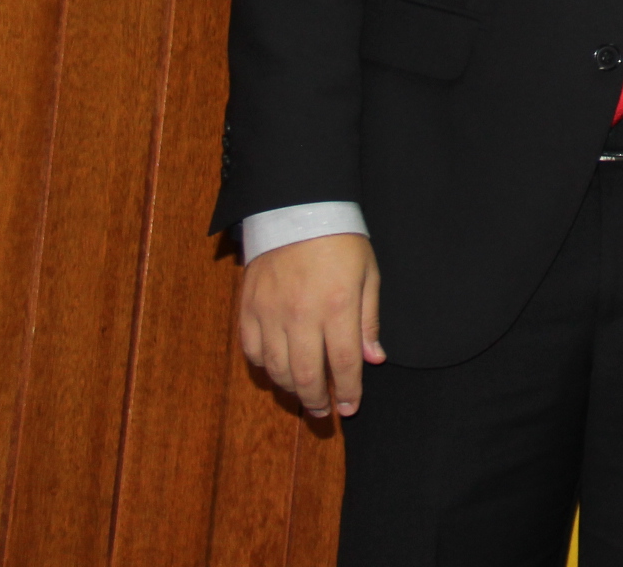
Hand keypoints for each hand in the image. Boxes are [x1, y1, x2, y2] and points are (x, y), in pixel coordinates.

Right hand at [238, 232, 382, 417]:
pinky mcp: (248, 308)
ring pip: (277, 370)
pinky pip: (252, 351)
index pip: (343, 364)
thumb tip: (374, 359)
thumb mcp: (368, 275)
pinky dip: (265, 367)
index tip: (350, 408)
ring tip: (305, 394)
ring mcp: (270, 313)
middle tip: (325, 412)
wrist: (297, 209)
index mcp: (337, 307)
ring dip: (292, 389)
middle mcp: (301, 316)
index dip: (347, 392)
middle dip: (318, 401)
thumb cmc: (341, 241)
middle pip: (306, 376)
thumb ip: (368, 321)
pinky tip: (278, 369)